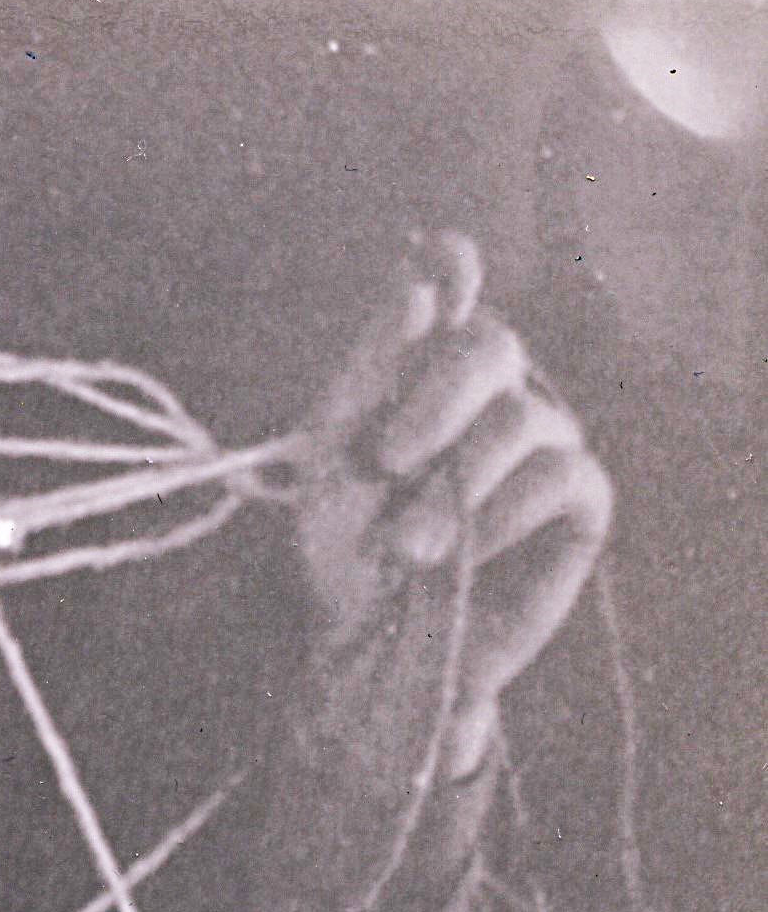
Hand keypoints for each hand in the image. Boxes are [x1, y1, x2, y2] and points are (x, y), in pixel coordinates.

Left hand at [291, 232, 613, 775]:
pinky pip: (560, 475)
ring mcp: (542, 440)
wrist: (368, 644)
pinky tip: (463, 555)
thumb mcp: (330, 460)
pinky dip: (501, 516)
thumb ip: (368, 370)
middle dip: (433, 401)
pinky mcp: (580, 500)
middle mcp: (491, 391)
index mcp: (423, 368)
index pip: (453, 283)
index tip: (437, 279)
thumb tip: (419, 284)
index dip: (452, 267)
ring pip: (524, 416)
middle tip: (386, 461)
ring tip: (407, 547)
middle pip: (491, 344)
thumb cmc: (342, 548)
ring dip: (453, 487)